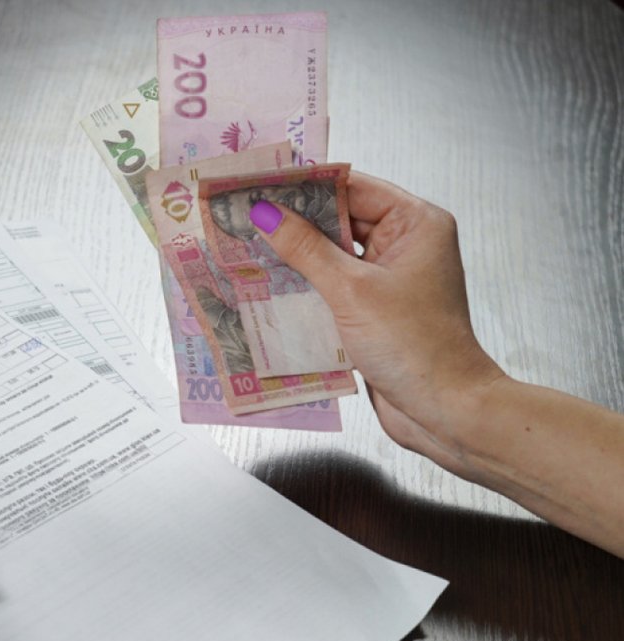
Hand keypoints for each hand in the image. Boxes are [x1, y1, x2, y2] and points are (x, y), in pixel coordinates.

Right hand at [249, 172, 505, 470]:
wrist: (444, 409)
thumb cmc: (415, 346)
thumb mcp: (351, 291)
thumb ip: (306, 249)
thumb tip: (266, 214)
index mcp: (416, 224)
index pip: (352, 187)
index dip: (304, 184)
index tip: (259, 183)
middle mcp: (406, 245)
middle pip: (340, 219)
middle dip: (294, 221)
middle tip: (243, 216)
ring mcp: (390, 278)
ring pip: (333, 254)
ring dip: (295, 256)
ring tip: (246, 248)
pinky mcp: (375, 309)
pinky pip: (333, 285)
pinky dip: (305, 286)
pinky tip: (268, 286)